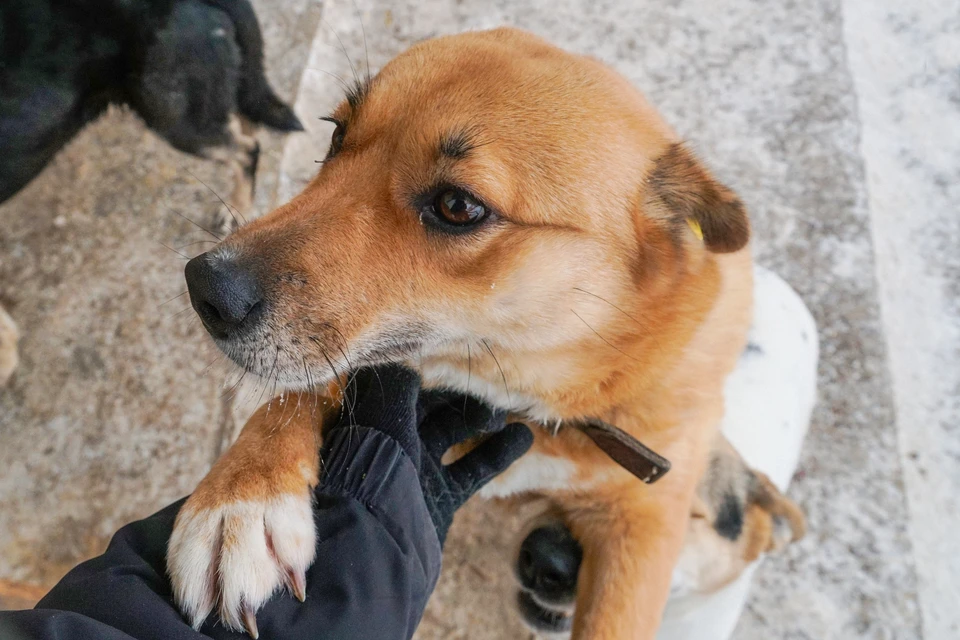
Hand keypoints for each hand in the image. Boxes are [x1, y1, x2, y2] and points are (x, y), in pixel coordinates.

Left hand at [326, 365, 533, 542]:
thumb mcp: (381, 413)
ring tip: (508, 413)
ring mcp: (413, 470)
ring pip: (454, 432)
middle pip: (430, 402)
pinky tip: (523, 438)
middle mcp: (387, 440)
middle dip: (459, 389)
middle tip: (489, 380)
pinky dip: (498, 452)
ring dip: (482, 418)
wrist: (375, 553)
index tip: (461, 346)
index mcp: (367, 416)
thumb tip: (414, 350)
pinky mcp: (438, 497)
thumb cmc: (371, 475)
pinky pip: (472, 468)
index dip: (429, 362)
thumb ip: (398, 376)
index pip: (400, 377)